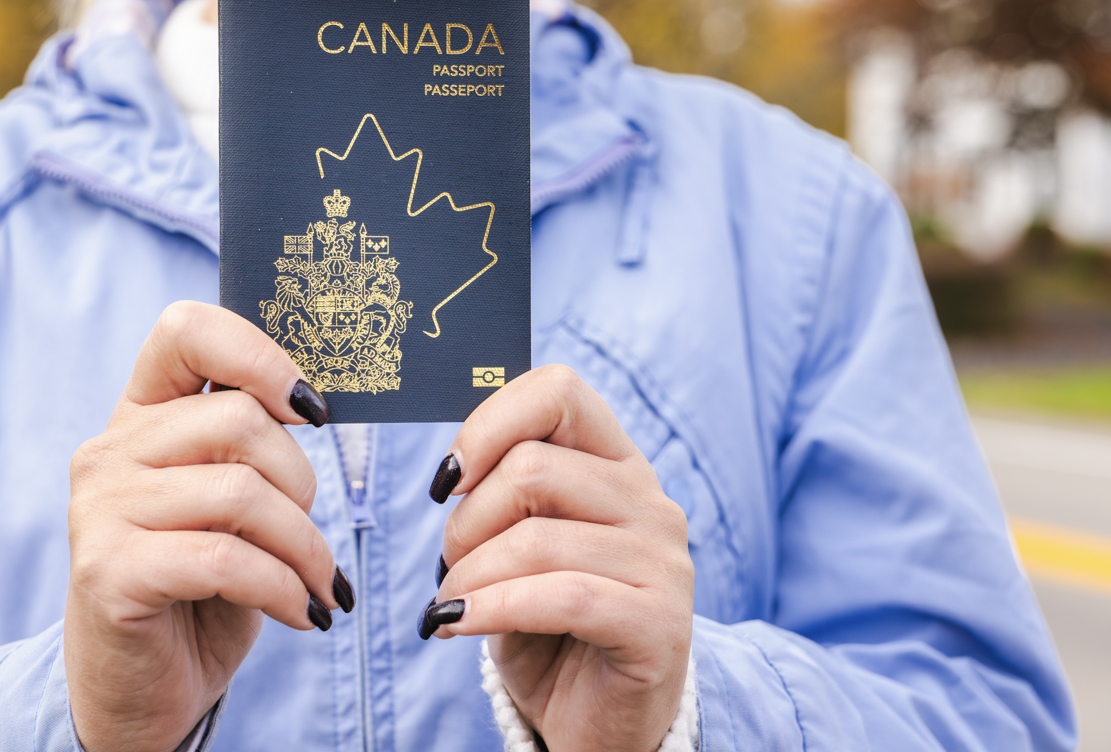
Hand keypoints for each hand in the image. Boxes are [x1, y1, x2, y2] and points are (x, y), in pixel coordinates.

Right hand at [64, 301, 349, 751]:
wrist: (142, 690)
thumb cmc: (203, 588)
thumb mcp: (235, 504)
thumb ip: (254, 447)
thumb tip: (316, 402)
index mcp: (141, 415)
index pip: (186, 330)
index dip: (259, 354)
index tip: (311, 409)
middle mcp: (109, 451)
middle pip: (239, 420)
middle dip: (302, 482)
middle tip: (313, 539)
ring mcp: (99, 508)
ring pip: (242, 493)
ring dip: (305, 548)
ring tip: (319, 585)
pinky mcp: (107, 570)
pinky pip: (226, 558)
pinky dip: (284, 588)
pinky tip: (302, 613)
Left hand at [423, 365, 694, 751]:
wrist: (599, 726)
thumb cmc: (549, 627)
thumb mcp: (520, 547)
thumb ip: (503, 495)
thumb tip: (451, 472)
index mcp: (617, 465)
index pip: (559, 392)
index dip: (489, 424)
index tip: (447, 480)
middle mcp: (651, 502)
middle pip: (534, 468)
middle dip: (467, 521)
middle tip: (450, 565)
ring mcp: (663, 562)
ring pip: (537, 538)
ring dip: (470, 575)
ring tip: (449, 604)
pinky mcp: (659, 623)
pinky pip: (561, 596)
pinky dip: (491, 607)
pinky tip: (455, 622)